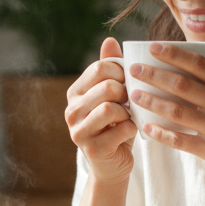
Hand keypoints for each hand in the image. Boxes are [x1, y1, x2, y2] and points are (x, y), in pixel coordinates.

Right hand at [65, 37, 137, 185]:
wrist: (113, 166)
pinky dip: (133, 129)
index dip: (122, 71)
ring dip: (128, 112)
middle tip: (132, 102)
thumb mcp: (114, 96)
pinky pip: (121, 129)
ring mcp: (78, 131)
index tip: (130, 82)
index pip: (100, 68)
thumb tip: (109, 39)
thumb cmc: (116, 126)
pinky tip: (131, 132)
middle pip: (106, 86)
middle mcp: (71, 110)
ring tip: (130, 117)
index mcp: (75, 93)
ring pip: (110, 108)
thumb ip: (111, 69)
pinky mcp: (92, 149)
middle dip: (127, 92)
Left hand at [129, 38, 204, 189]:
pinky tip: (146, 127)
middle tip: (134, 69)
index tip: (153, 47)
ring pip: (177, 111)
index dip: (174, 54)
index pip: (199, 64)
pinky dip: (162, 134)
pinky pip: (181, 140)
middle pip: (183, 85)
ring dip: (152, 102)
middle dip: (155, 75)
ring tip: (134, 94)